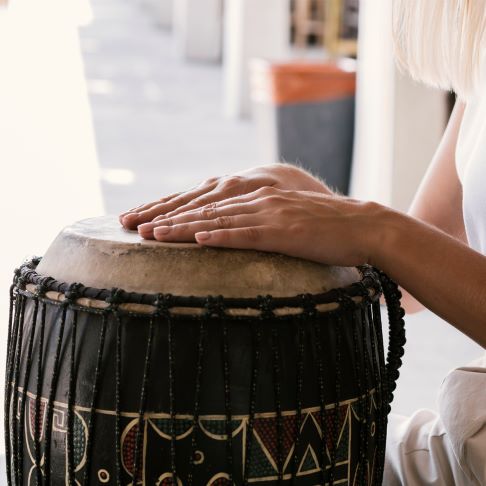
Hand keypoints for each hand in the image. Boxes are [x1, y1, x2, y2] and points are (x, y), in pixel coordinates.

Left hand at [119, 163, 333, 234]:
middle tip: (134, 225)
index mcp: (257, 197)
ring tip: (153, 234)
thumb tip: (235, 233)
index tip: (148, 220)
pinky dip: (221, 236)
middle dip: (166, 217)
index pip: (207, 204)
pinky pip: (247, 234)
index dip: (175, 211)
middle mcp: (259, 199)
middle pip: (204, 208)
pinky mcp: (285, 231)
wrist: (363, 226)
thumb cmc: (326, 229)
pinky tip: (198, 239)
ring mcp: (271, 213)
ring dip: (182, 227)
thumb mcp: (287, 220)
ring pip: (218, 219)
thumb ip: (261, 222)